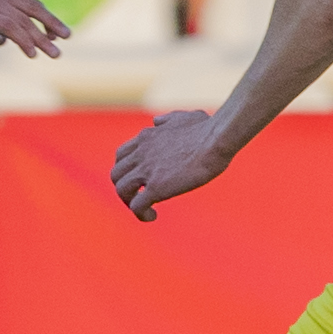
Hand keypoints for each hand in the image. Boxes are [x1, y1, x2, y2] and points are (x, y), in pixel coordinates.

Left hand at [0, 0, 71, 57]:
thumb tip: (0, 39)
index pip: (7, 25)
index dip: (22, 39)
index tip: (33, 55)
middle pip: (23, 19)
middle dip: (41, 38)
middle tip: (57, 55)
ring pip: (32, 7)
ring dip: (51, 21)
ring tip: (67, 36)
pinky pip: (31, 5)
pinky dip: (45, 16)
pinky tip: (55, 32)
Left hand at [112, 110, 232, 220]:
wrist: (216, 140)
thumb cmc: (207, 128)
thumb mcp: (182, 117)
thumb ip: (167, 119)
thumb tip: (156, 122)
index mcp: (146, 137)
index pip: (122, 155)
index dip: (127, 170)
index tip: (141, 179)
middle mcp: (141, 153)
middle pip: (116, 174)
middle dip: (125, 188)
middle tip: (140, 197)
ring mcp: (146, 170)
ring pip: (121, 190)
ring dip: (129, 202)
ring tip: (146, 210)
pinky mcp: (156, 187)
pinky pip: (136, 206)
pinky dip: (141, 214)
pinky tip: (153, 216)